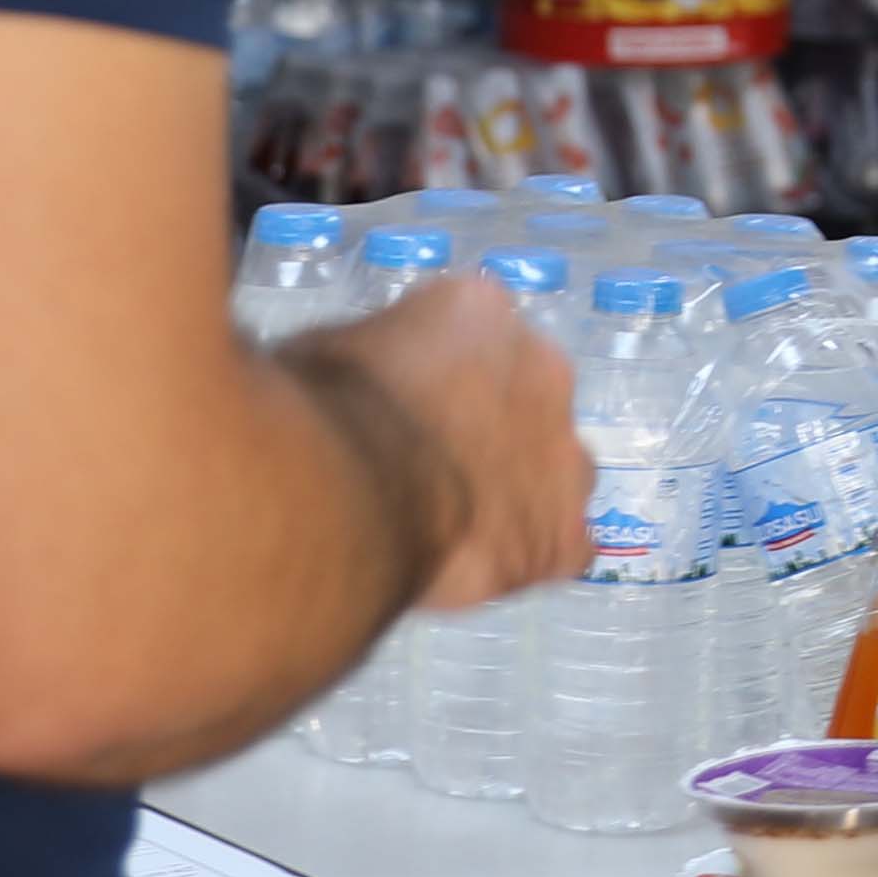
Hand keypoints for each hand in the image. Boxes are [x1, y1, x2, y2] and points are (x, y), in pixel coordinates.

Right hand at [309, 265, 589, 610]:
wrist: (340, 501)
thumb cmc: (313, 417)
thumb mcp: (325, 351)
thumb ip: (369, 352)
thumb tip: (361, 369)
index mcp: (480, 310)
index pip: (473, 330)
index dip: (437, 373)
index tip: (402, 402)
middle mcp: (543, 369)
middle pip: (527, 396)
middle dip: (488, 426)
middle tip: (429, 463)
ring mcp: (564, 457)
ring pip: (557, 469)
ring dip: (520, 486)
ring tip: (460, 521)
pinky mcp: (563, 537)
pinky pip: (563, 547)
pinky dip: (530, 554)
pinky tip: (482, 566)